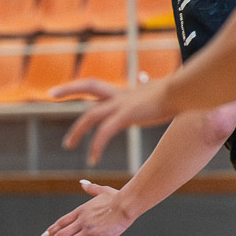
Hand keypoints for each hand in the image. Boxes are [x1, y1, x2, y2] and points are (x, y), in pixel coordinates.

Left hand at [40, 179, 138, 235]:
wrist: (125, 205)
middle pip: (61, 234)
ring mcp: (88, 231)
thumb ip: (90, 188)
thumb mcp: (101, 191)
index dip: (52, 230)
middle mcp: (81, 221)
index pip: (61, 222)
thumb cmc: (116, 198)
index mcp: (81, 211)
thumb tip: (82, 182)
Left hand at [50, 77, 175, 164]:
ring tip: (68, 145)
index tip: (63, 89)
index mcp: (125, 92)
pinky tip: (93, 158)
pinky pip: (105, 132)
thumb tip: (144, 76)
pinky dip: (97, 145)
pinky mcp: (127, 115)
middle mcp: (120, 95)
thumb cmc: (177, 92)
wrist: (185, 92)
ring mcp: (122, 104)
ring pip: (91, 115)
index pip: (96, 86)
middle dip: (69, 89)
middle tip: (51, 94)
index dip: (78, 86)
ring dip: (78, 131)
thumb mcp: (156, 88)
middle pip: (88, 87)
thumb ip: (147, 85)